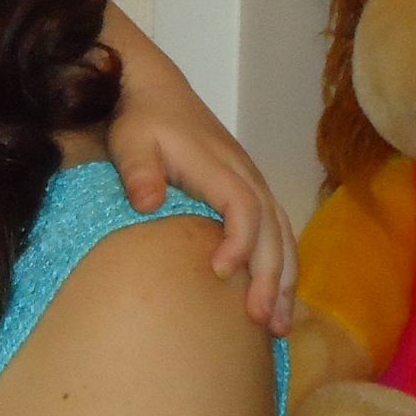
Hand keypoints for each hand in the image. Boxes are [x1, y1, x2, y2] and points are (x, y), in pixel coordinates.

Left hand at [102, 6, 296, 333]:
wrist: (156, 89)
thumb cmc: (141, 119)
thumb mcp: (130, 139)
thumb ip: (139, 170)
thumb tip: (147, 203)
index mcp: (218, 164)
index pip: (243, 205)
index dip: (239, 239)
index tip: (221, 271)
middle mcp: (245, 174)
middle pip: (272, 227)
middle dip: (271, 275)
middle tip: (261, 321)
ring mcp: (252, 182)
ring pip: (283, 233)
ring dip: (285, 279)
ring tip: (280, 326)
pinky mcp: (250, 190)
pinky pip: (278, 231)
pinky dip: (283, 266)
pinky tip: (279, 300)